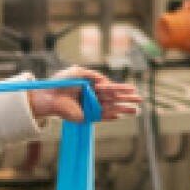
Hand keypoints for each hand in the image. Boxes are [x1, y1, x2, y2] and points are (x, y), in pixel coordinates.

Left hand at [27, 67, 141, 123]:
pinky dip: (110, 116)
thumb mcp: (78, 72)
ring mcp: (91, 108)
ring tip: (136, 110)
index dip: (122, 89)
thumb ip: (93, 75)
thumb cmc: (61, 82)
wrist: (49, 95)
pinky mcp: (86, 116)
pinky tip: (120, 115)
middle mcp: (93, 98)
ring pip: (111, 108)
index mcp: (92, 87)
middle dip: (127, 99)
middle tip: (140, 100)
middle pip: (114, 99)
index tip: (132, 89)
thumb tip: (105, 81)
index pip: (111, 88)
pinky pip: (101, 116)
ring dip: (123, 109)